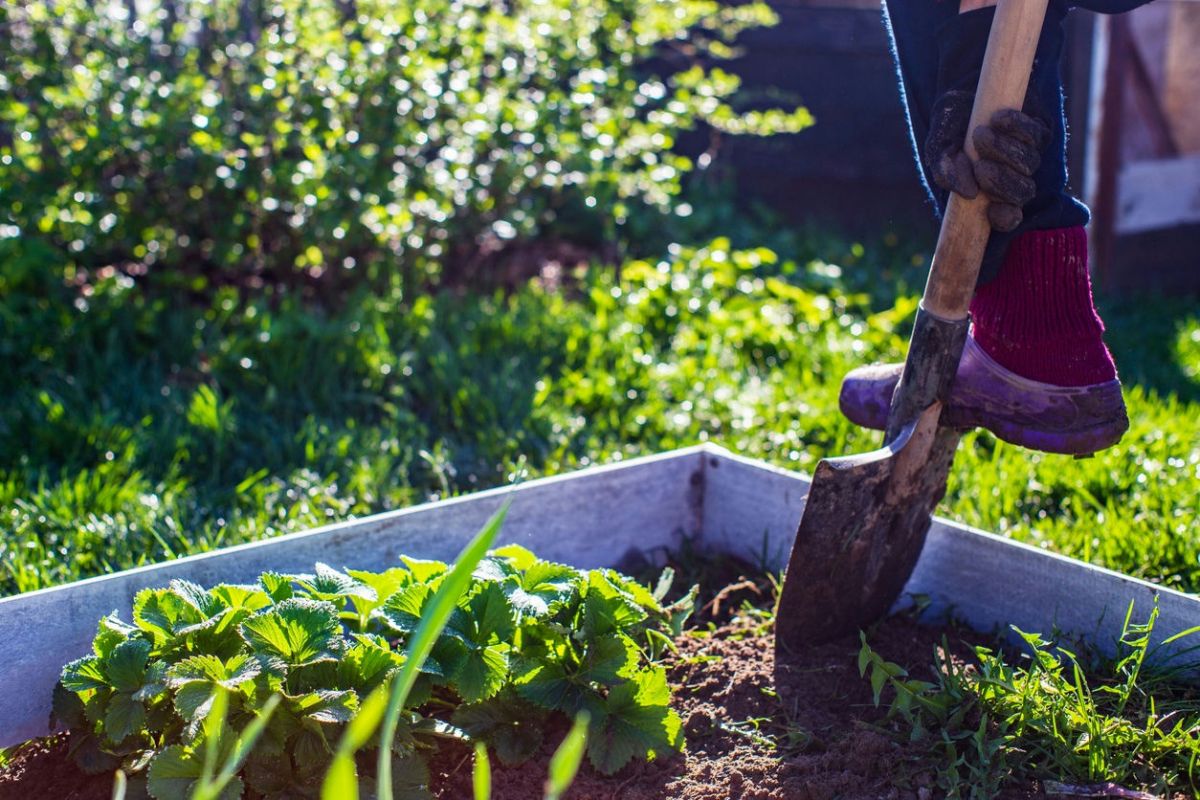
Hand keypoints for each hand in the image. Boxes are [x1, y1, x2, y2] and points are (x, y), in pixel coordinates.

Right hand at [924, 90, 1050, 231]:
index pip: (1008, 217)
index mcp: (989, 192)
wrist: (963, 91)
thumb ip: (946, 173)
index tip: (992, 210)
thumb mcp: (940, 151)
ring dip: (1004, 150)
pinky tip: (998, 118)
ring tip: (980, 133)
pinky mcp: (1039, 131)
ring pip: (1029, 164)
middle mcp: (1012, 178)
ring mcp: (1028, 155)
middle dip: (1002, 182)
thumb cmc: (951, 128)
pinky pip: (1036, 136)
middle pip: (1023, 193)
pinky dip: (1016, 127)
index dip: (1006, 218)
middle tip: (979, 166)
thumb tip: (968, 194)